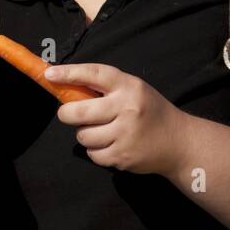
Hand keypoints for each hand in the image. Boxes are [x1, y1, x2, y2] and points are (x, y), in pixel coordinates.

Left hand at [46, 63, 192, 175]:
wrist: (180, 143)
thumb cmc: (148, 111)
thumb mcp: (133, 90)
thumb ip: (103, 88)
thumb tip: (61, 81)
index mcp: (129, 86)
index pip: (94, 74)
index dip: (69, 73)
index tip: (49, 74)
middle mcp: (128, 108)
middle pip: (77, 111)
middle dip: (67, 114)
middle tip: (70, 114)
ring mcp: (126, 134)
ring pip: (83, 135)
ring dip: (86, 134)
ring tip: (103, 131)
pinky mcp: (124, 156)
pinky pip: (93, 153)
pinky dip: (97, 151)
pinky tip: (112, 145)